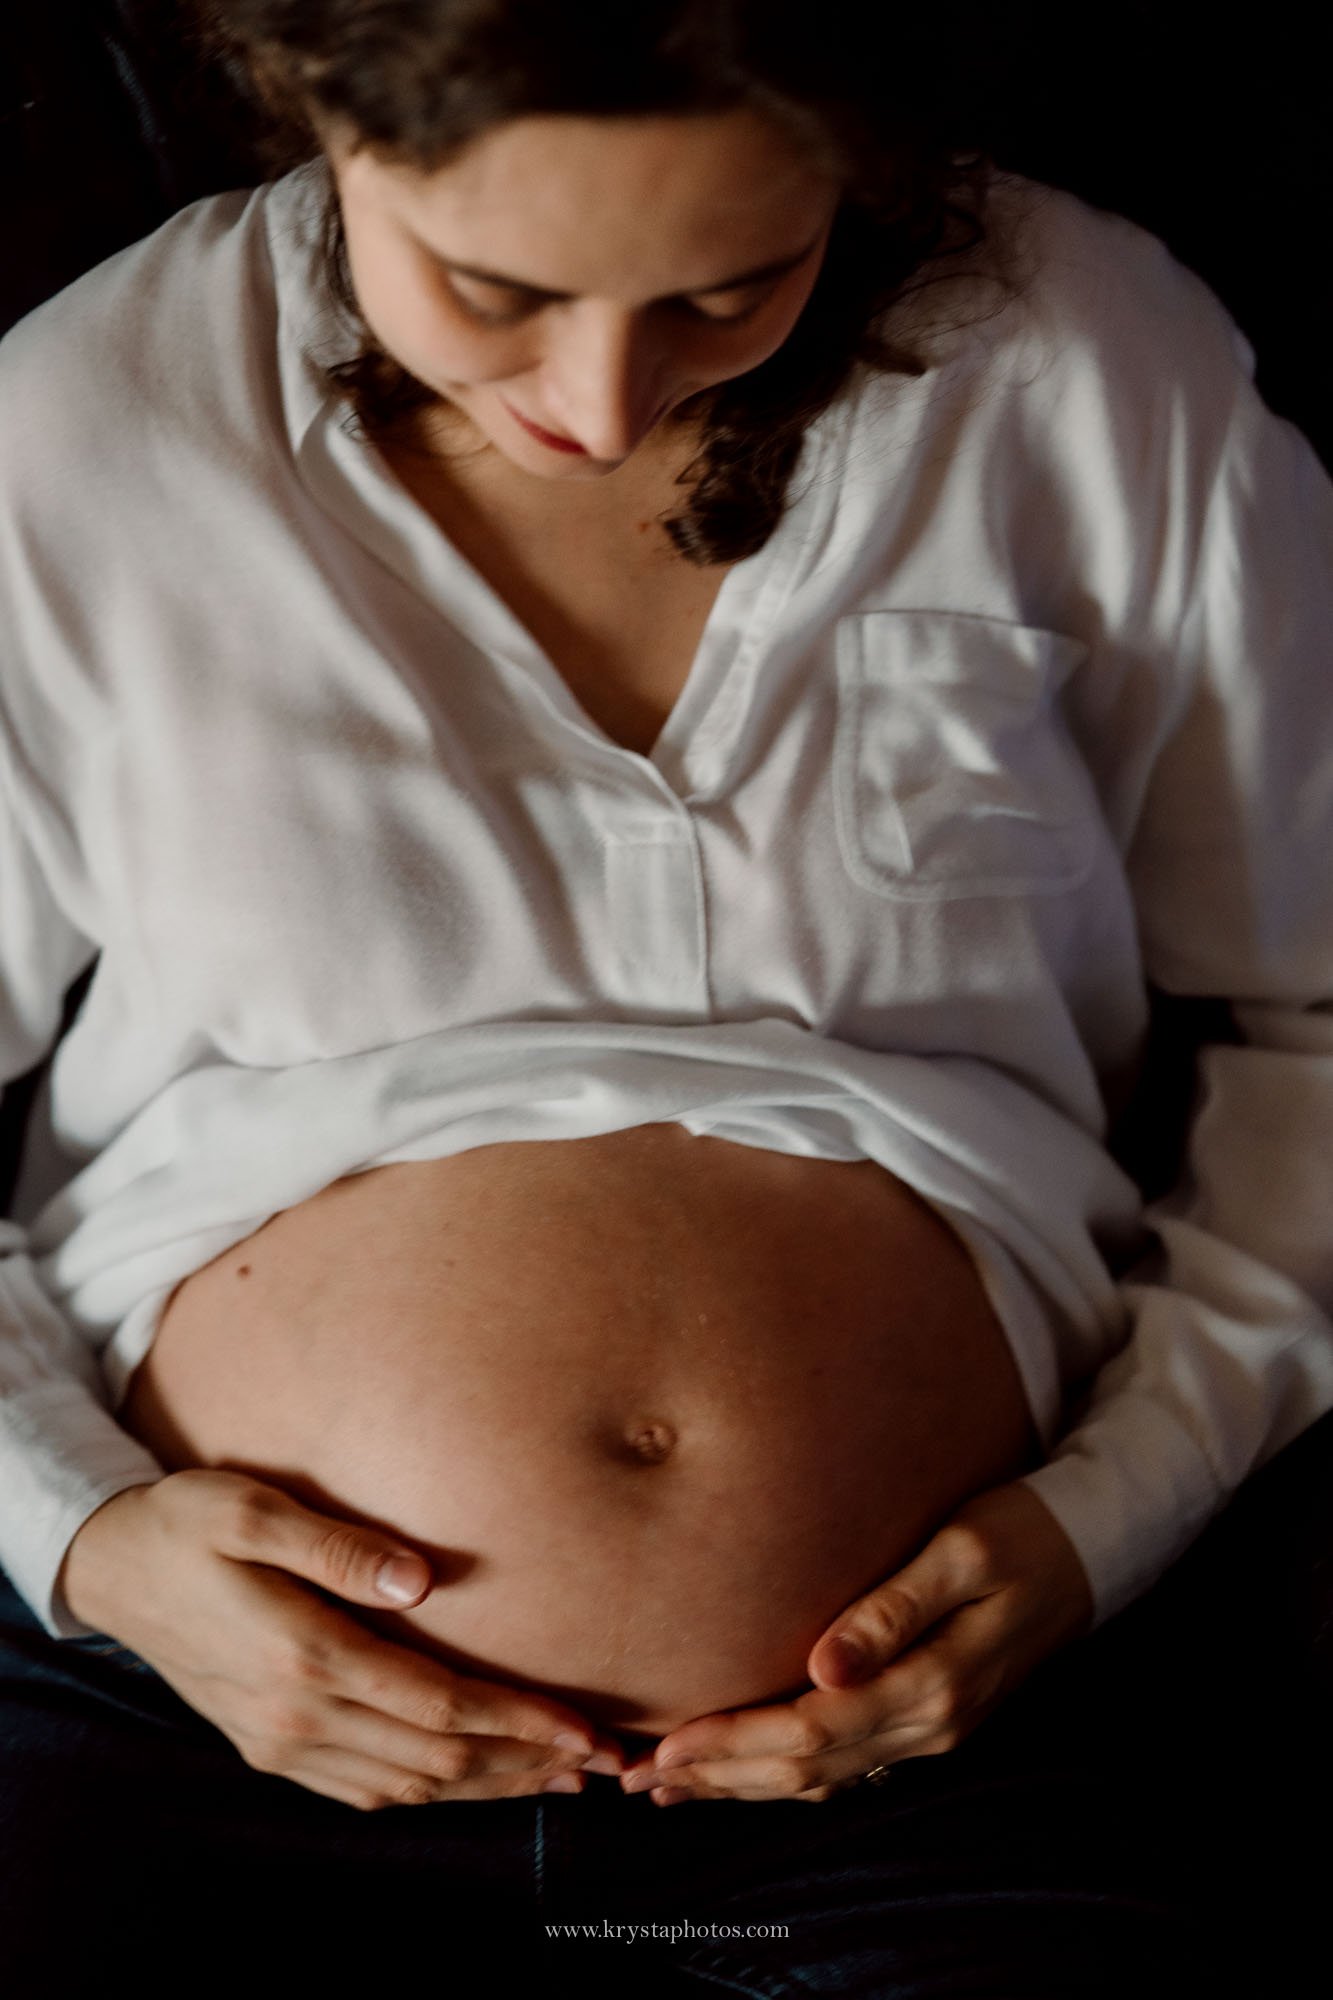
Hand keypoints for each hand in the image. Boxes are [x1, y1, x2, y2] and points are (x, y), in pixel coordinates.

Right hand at [60, 1469, 624, 1808]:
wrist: (113, 1570)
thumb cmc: (189, 1522)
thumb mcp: (252, 1509)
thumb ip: (337, 1546)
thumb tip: (420, 1580)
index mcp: (305, 1656)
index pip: (438, 1707)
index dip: (519, 1723)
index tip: (585, 1731)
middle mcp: (297, 1717)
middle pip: (436, 1761)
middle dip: (527, 1765)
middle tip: (603, 1764)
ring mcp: (282, 1743)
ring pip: (406, 1788)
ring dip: (488, 1787)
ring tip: (558, 1778)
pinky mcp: (271, 1748)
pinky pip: (365, 1791)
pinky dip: (430, 1793)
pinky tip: (469, 1779)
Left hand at [619, 1481, 1093, 1802]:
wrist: (1089, 1551)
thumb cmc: (1021, 1530)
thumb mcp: (963, 1550)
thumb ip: (892, 1607)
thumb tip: (822, 1665)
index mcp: (934, 1683)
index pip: (811, 1730)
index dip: (734, 1743)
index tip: (667, 1746)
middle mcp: (931, 1723)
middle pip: (807, 1769)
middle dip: (720, 1776)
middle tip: (639, 1780)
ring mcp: (932, 1730)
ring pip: (822, 1778)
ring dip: (742, 1785)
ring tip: (668, 1787)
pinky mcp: (928, 1717)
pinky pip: (844, 1764)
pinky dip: (783, 1774)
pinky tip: (741, 1770)